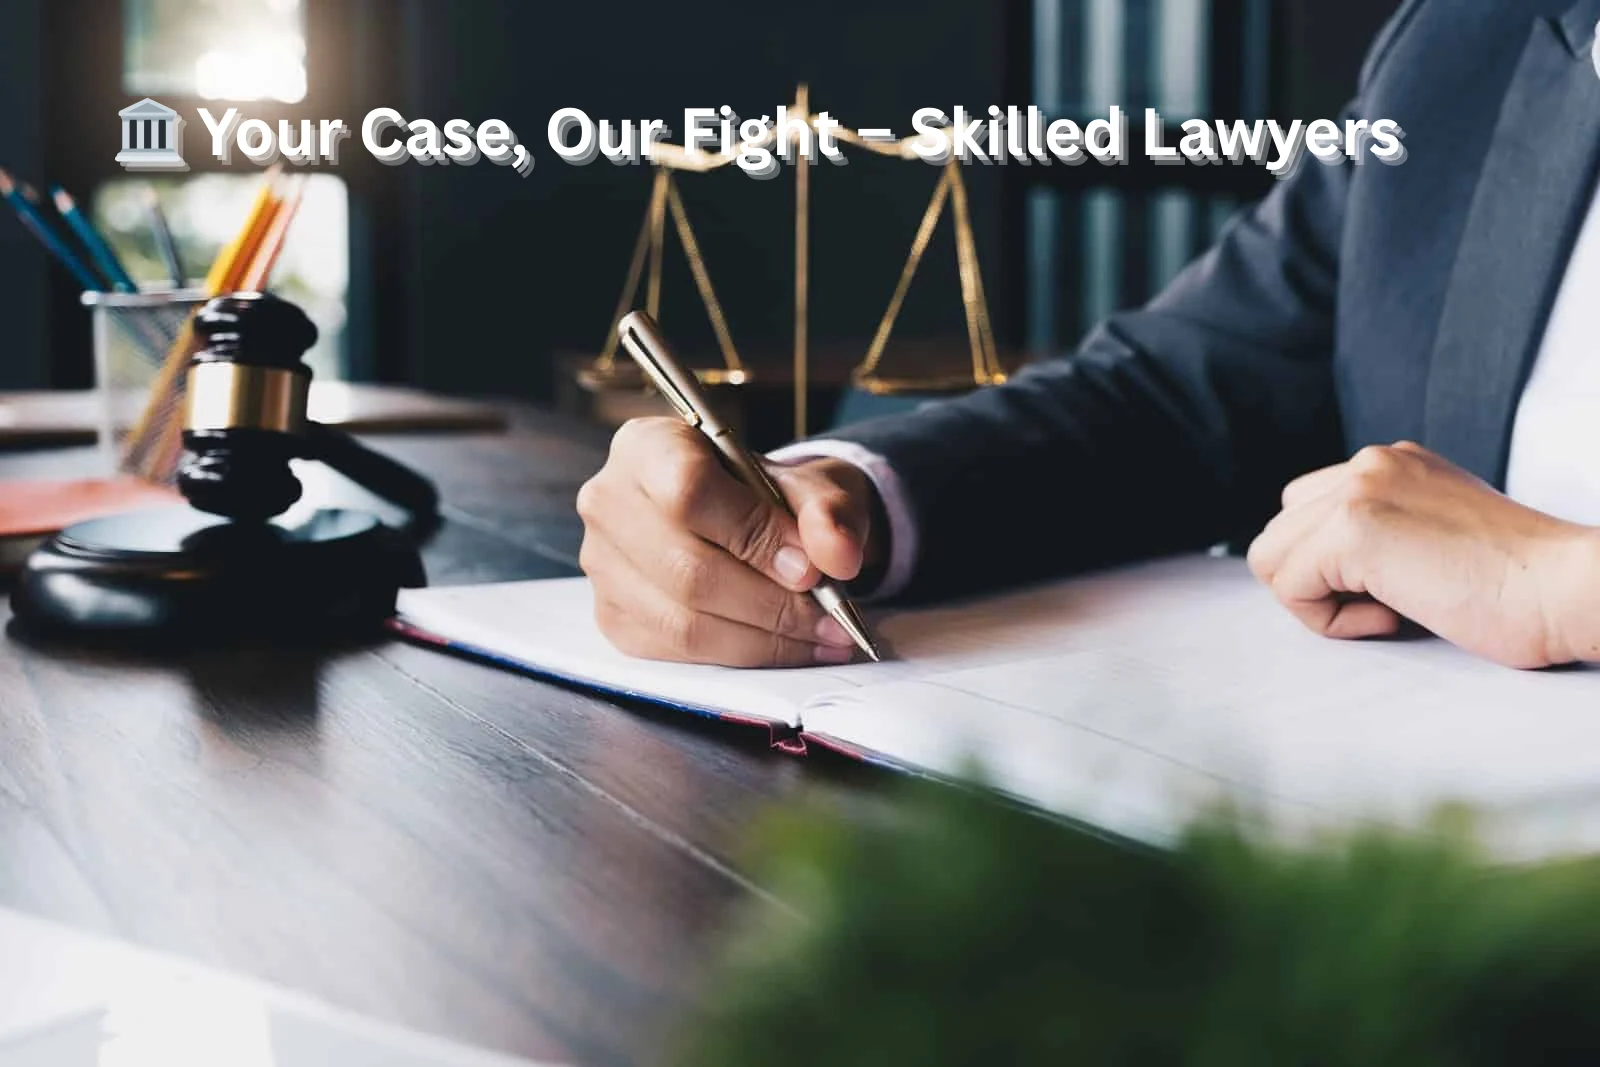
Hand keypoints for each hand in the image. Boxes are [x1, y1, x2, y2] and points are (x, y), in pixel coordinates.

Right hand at [576, 417, 883, 666]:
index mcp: (647, 446)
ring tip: (821, 635)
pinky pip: (678, 653)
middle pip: (688, 569)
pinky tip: (785, 647)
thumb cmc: (768, 497)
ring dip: (765, 640)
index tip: (810, 568)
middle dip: (772, 604)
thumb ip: (828, 512)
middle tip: (830, 615)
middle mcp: (609, 502)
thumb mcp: (808, 487)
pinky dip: (743, 656)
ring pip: (684, 622)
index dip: (754, 535)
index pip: (688, 490)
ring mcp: (602, 565)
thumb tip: (838, 556)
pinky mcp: (611, 617)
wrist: (745, 521)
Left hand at [1246, 441, 1599, 668]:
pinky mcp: (1354, 528)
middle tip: (1387, 604)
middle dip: (1315, 582)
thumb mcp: (1436, 536)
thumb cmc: (1516, 585)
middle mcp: (1370, 463)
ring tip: (1389, 609)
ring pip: (1271, 558)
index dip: (1328, 567)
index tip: (1394, 588)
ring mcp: (1359, 489)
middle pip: (1278, 533)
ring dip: (1318, 601)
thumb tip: (1319, 565)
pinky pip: (1288, 587)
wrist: (1568, 590)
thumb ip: (1383, 532)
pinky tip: (1393, 617)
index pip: (1302, 511)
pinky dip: (1329, 621)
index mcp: (1391, 462)